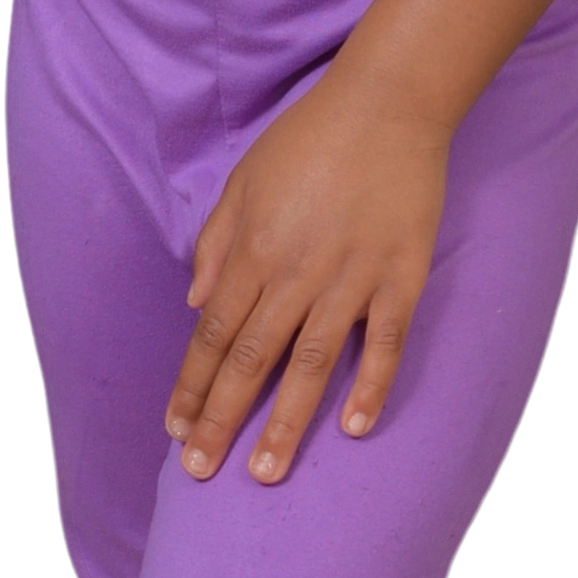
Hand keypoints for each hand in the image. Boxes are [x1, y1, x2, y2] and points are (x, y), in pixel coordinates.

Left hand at [164, 64, 450, 483]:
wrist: (388, 103)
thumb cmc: (309, 138)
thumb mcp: (243, 180)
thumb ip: (217, 243)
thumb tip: (195, 305)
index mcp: (254, 250)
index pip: (213, 335)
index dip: (193, 386)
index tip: (177, 430)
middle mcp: (296, 272)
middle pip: (251, 360)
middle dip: (222, 421)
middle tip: (202, 472)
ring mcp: (352, 278)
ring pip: (311, 365)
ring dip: (285, 423)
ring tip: (264, 473)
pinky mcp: (401, 277)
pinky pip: (384, 344)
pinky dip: (370, 387)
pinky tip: (352, 428)